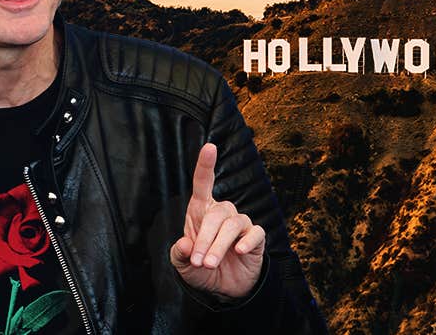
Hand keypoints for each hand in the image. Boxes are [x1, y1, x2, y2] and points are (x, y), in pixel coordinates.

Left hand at [170, 143, 265, 300]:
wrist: (225, 287)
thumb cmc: (202, 268)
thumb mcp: (183, 265)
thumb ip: (179, 254)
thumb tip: (185, 243)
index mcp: (202, 211)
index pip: (203, 183)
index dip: (206, 165)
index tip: (210, 147)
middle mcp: (222, 212)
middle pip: (217, 213)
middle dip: (205, 238)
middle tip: (199, 261)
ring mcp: (240, 223)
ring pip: (233, 225)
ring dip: (219, 245)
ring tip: (209, 264)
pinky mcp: (256, 237)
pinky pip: (255, 232)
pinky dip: (246, 242)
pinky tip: (238, 252)